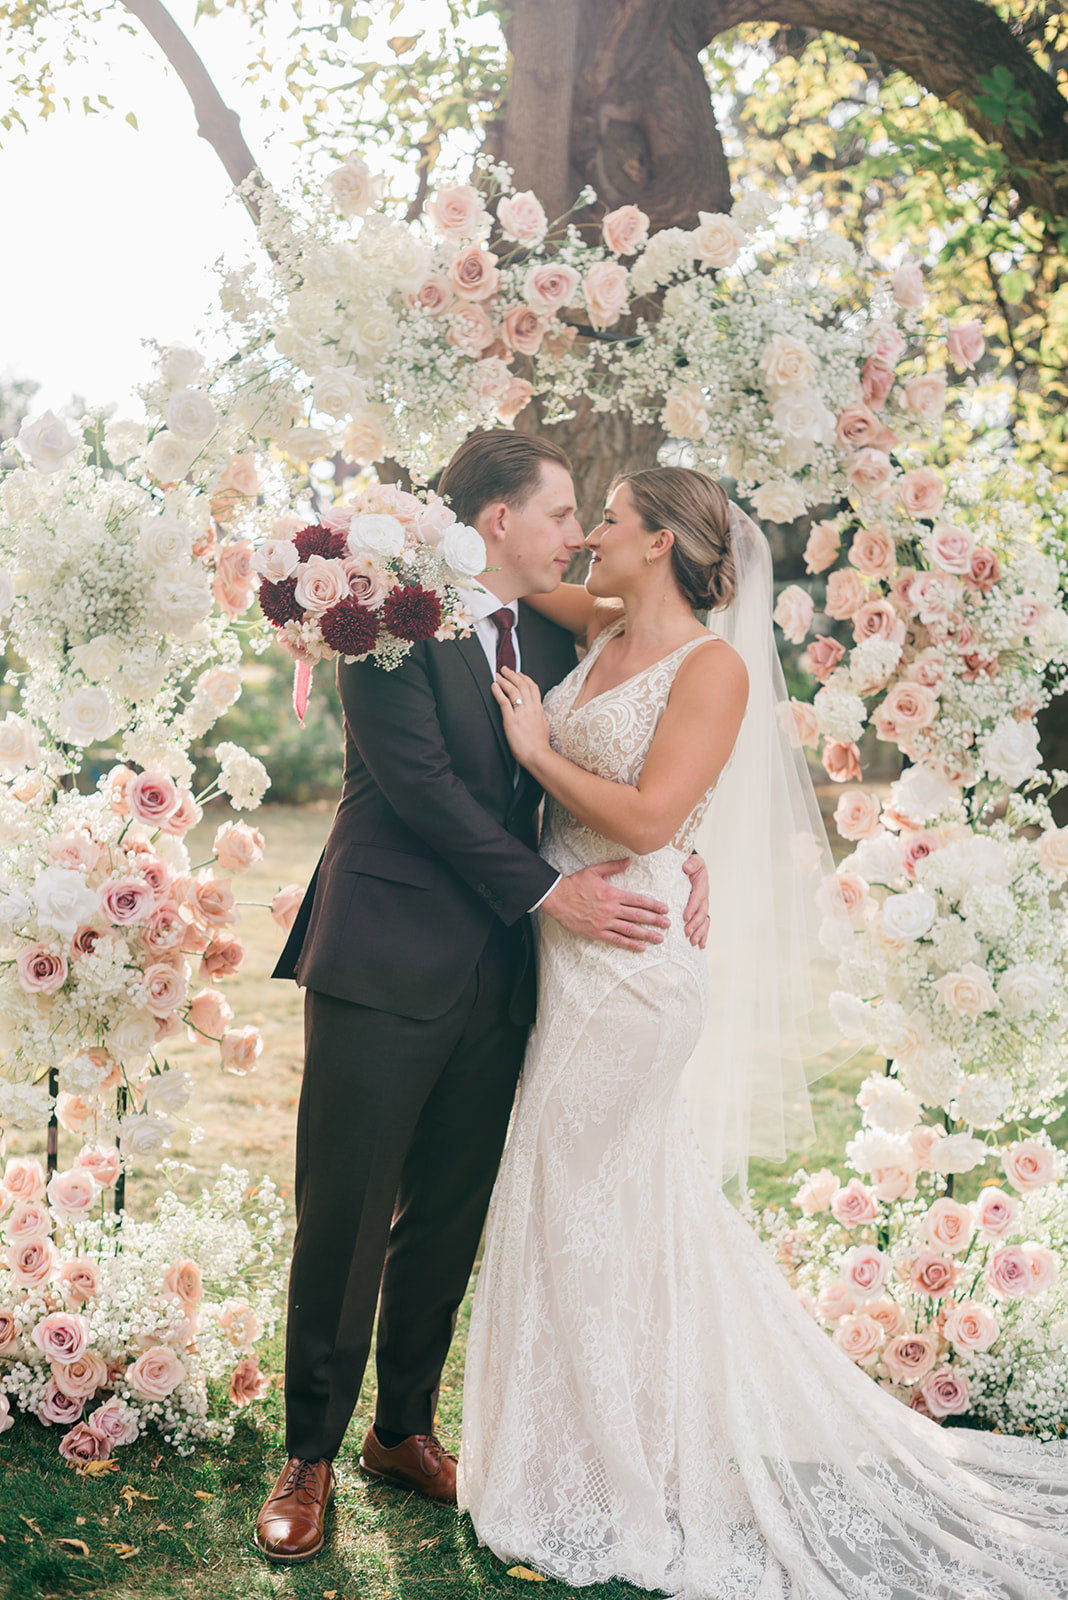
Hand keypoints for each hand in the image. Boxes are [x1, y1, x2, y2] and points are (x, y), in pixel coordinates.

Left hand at [491, 666, 550, 767]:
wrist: (537, 755)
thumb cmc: (539, 745)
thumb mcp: (544, 726)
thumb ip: (539, 717)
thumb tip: (537, 712)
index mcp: (538, 710)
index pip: (532, 688)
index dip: (524, 678)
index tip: (518, 673)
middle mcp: (530, 708)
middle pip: (522, 685)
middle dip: (513, 675)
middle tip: (505, 669)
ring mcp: (521, 714)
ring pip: (513, 691)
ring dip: (504, 681)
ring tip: (498, 675)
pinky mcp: (511, 720)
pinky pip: (504, 702)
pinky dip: (498, 692)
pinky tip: (494, 686)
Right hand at [541, 860, 669, 951]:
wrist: (557, 898)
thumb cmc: (575, 883)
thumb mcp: (594, 870)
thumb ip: (613, 866)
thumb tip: (629, 860)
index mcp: (613, 894)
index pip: (638, 900)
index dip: (654, 905)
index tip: (665, 909)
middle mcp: (611, 909)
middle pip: (638, 916)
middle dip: (655, 920)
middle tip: (668, 924)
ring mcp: (604, 922)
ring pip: (630, 930)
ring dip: (646, 934)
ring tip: (659, 939)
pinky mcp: (596, 932)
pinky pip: (616, 939)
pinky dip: (629, 944)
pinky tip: (640, 947)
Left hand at [682, 852, 709, 949]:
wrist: (692, 867)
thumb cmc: (691, 864)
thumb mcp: (693, 860)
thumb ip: (691, 863)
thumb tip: (686, 868)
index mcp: (702, 885)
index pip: (697, 897)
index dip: (692, 907)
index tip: (685, 916)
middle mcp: (704, 897)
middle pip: (701, 913)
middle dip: (695, 924)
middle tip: (687, 933)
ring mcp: (703, 905)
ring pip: (704, 921)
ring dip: (699, 932)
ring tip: (693, 942)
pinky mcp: (700, 911)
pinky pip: (704, 925)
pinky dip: (703, 935)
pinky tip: (701, 945)